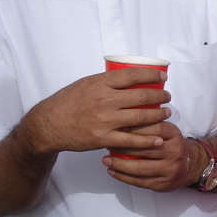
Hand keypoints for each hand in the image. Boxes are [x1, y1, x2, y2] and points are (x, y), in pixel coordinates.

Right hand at [14, 67, 171, 156]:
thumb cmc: (66, 102)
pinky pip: (130, 140)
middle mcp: (104, 100)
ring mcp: (105, 120)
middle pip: (141, 96)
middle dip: (160, 96)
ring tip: (167, 113)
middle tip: (167, 97)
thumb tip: (126, 78)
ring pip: (140, 117)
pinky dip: (147, 141)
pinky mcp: (103, 138)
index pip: (132, 75)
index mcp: (100, 83)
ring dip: (158, 115)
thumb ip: (104, 82)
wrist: (48, 124)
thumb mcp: (84, 84)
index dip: (151, 76)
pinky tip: (158, 139)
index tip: (162, 77)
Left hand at [103, 120, 196, 191]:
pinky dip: (123, 177)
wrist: (191, 165)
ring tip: (106, 160)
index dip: (134, 127)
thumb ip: (151, 124)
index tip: (117, 126)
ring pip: (141, 168)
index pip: (153, 128)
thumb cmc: (171, 144)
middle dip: (123, 146)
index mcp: (174, 134)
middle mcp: (174, 152)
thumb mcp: (167, 130)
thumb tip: (124, 115)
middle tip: (107, 143)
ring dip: (120, 164)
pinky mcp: (163, 184)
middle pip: (145, 148)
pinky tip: (113, 171)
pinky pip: (140, 181)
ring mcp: (169, 169)